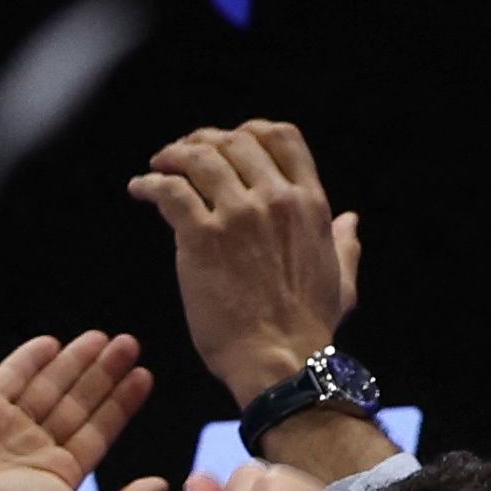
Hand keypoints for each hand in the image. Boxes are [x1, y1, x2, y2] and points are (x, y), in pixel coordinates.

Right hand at [0, 331, 171, 490]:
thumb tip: (162, 486)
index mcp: (56, 476)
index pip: (97, 431)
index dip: (120, 403)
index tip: (144, 376)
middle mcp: (31, 449)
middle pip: (77, 403)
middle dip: (104, 374)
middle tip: (130, 344)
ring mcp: (4, 426)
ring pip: (48, 385)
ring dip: (76, 360)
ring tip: (104, 337)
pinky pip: (9, 376)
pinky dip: (29, 358)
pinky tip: (54, 342)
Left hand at [128, 123, 361, 401]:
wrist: (280, 360)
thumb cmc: (308, 329)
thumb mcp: (340, 280)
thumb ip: (344, 244)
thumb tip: (351, 220)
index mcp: (309, 203)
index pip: (281, 137)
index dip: (248, 131)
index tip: (226, 140)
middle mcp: (275, 199)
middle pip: (234, 142)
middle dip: (204, 141)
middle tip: (181, 154)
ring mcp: (238, 216)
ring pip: (199, 159)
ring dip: (173, 156)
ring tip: (157, 166)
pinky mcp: (201, 238)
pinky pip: (170, 192)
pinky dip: (150, 184)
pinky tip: (140, 190)